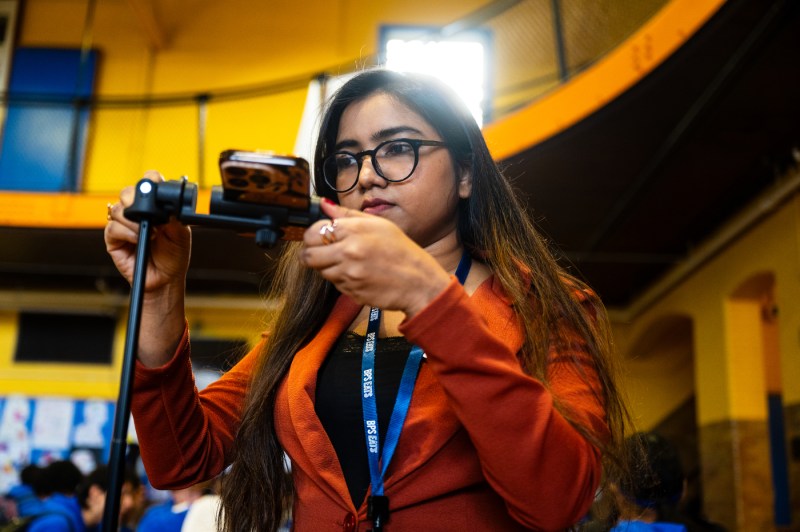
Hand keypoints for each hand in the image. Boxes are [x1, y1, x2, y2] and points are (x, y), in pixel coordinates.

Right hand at [104, 170, 191, 294]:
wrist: (165, 279)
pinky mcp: (113, 239)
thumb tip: (167, 203)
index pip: (148, 183)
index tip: (155, 183)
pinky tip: (139, 239)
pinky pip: (112, 227)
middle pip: (127, 192)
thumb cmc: (174, 256)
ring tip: (150, 233)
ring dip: (133, 220)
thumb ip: (174, 217)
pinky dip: (127, 232)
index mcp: (154, 206)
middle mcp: (137, 212)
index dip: (149, 180)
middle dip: (135, 198)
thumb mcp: (181, 234)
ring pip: (118, 209)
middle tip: (148, 212)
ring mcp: (123, 225)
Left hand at [301, 201, 451, 316]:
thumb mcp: (378, 224)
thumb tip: (324, 206)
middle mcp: (347, 251)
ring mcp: (348, 274)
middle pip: (308, 255)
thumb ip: (347, 214)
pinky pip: (335, 285)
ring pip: (320, 271)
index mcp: (353, 230)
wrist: (418, 281)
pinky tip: (358, 274)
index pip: (312, 232)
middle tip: (323, 253)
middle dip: (312, 254)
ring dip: (328, 268)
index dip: (312, 236)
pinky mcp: (350, 291)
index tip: (319, 238)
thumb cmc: (400, 250)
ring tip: (348, 263)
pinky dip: (341, 280)